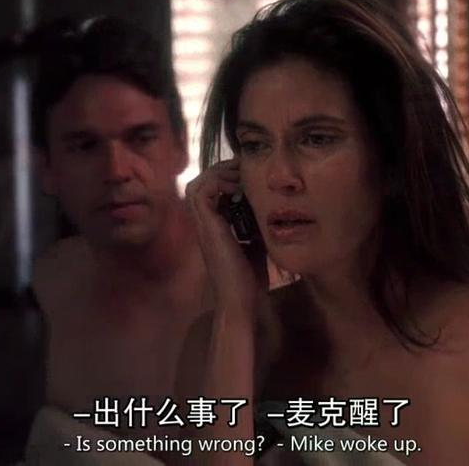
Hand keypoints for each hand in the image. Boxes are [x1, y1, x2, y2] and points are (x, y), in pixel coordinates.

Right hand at [184, 159, 267, 315]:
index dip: (228, 177)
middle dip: (223, 171)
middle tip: (246, 168)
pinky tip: (239, 188)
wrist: (242, 299)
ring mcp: (202, 225)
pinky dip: (219, 183)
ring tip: (241, 175)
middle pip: (202, 182)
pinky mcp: (206, 227)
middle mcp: (204, 224)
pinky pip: (202, 192)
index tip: (251, 175)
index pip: (213, 191)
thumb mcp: (256, 242)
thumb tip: (271, 204)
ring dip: (220, 174)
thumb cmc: (250, 278)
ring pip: (198, 184)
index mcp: (214, 227)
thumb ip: (256, 223)